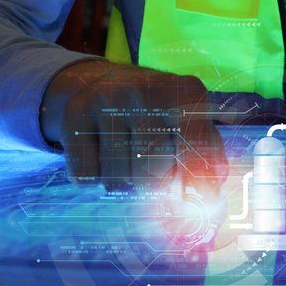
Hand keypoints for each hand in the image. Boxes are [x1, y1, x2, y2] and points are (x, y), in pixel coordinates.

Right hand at [40, 59, 227, 192]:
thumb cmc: (161, 112)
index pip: (195, 145)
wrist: (106, 82)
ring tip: (127, 153)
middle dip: (155, 185)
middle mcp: (147, 90)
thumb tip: (211, 198)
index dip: (197, 181)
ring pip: (117, 179)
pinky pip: (85, 176)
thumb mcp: (192, 120)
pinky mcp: (74, 113)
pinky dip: (93, 176)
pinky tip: (101, 152)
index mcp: (185, 91)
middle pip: (153, 174)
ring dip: (123, 180)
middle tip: (154, 171)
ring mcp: (107, 99)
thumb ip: (209, 155)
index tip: (200, 204)